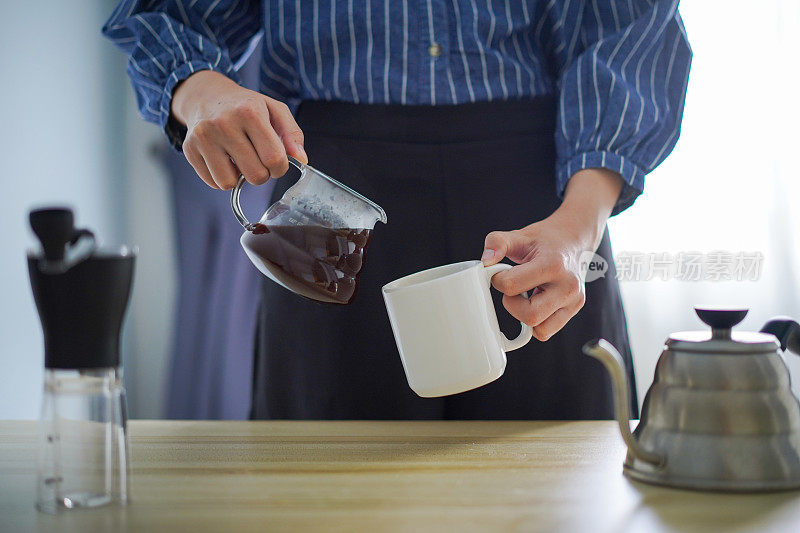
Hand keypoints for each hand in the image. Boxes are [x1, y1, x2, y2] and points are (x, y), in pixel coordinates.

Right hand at [170, 70, 307, 189]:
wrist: (206, 96)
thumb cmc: (245, 106)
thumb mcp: (274, 110)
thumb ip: (292, 134)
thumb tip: (302, 160)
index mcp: (249, 112)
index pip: (274, 159)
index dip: (280, 167)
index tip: (276, 161)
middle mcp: (223, 124)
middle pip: (255, 175)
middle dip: (262, 173)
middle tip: (257, 158)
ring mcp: (203, 137)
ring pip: (229, 183)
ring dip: (239, 177)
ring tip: (239, 158)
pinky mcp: (189, 149)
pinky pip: (212, 182)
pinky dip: (222, 177)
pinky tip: (223, 159)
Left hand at [482, 168, 623, 340]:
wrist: (573, 241)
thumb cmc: (545, 240)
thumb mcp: (519, 235)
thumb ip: (497, 242)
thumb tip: (485, 261)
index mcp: (553, 265)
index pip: (512, 286)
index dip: (498, 280)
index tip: (502, 273)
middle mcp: (568, 286)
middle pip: (530, 315)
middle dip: (512, 304)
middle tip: (514, 289)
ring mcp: (574, 300)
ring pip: (539, 330)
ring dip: (524, 316)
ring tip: (526, 295)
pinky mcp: (574, 310)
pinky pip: (546, 332)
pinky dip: (535, 323)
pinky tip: (534, 303)